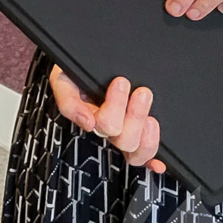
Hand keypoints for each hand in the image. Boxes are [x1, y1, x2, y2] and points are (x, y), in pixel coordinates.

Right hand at [48, 65, 164, 170]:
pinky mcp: (140, 133)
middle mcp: (110, 128)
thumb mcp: (63, 79)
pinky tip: (159, 164)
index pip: (104, 125)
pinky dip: (152, 162)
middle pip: (124, 140)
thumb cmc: (75, 71)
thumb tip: (88, 123)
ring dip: (146, 130)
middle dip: (135, 115)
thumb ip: (68, 101)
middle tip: (141, 92)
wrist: (89, 59)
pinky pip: (145, 157)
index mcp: (91, 117)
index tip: (121, 82)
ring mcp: (125, 132)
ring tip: (149, 106)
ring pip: (136, 149)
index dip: (116, 107)